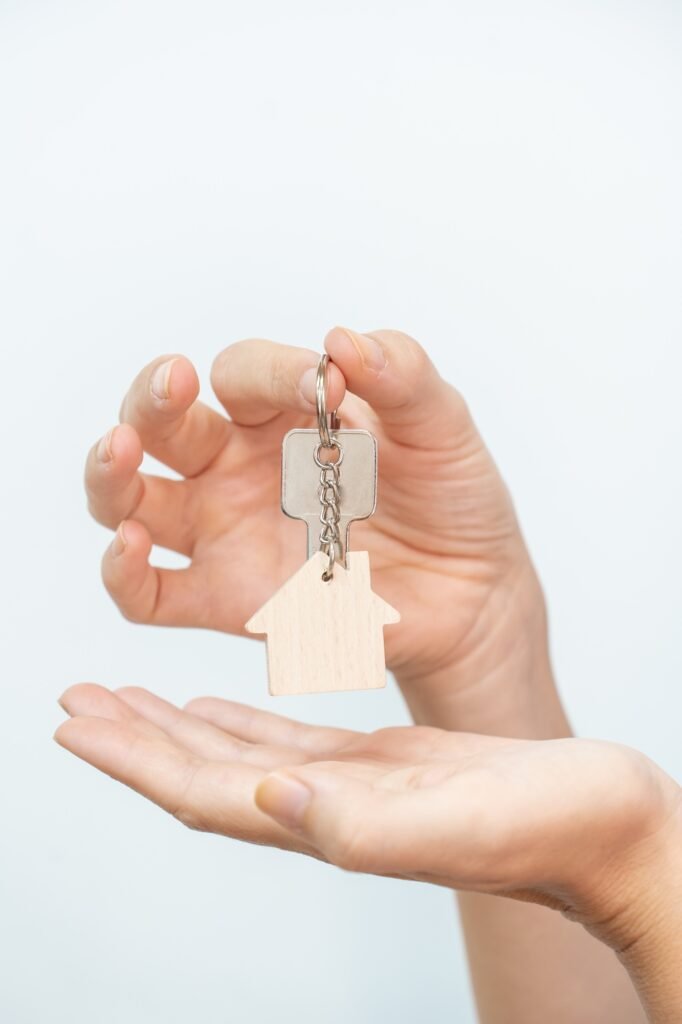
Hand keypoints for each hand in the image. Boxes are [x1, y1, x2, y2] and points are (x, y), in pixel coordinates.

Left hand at [55, 684, 681, 980]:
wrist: (606, 824)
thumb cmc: (549, 831)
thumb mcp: (453, 824)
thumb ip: (354, 825)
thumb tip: (267, 800)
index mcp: (331, 822)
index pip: (205, 794)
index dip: (135, 761)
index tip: (77, 724)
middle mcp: (324, 807)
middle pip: (203, 773)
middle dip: (135, 737)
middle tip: (78, 700)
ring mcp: (350, 786)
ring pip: (237, 754)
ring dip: (176, 727)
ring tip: (129, 698)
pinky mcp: (381, 763)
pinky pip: (288, 739)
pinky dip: (240, 722)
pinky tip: (216, 708)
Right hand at [85, 329, 556, 729]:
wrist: (474, 590)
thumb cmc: (453, 498)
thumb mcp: (441, 425)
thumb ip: (401, 375)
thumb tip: (342, 339)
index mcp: (283, 413)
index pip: (241, 372)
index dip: (274, 372)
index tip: (329, 389)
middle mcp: (239, 465)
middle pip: (161, 423)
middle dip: (150, 398)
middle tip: (172, 381)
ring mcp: (225, 531)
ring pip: (132, 498)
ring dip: (110, 473)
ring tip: (123, 450)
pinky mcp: (225, 599)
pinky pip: (148, 594)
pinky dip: (122, 573)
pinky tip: (129, 547)